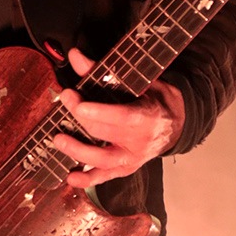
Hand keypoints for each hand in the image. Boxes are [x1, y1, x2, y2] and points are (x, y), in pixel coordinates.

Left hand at [53, 46, 185, 189]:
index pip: (122, 117)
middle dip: (81, 117)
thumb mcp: (139, 81)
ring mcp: (133, 158)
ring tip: (59, 139)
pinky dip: (87, 179)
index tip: (80, 105)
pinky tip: (71, 177)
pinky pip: (105, 176)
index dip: (100, 113)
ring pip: (103, 160)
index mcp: (148, 116)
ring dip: (78, 151)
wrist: (176, 124)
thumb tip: (75, 56)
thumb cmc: (155, 98)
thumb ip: (105, 72)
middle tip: (66, 98)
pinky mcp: (126, 168)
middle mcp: (140, 141)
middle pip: (105, 133)